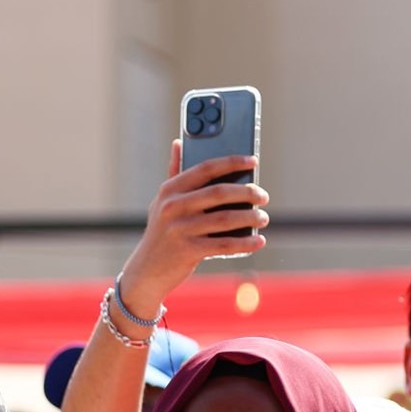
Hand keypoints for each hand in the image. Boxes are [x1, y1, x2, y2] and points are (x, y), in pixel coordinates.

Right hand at [118, 140, 269, 315]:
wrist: (147, 269)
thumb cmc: (162, 230)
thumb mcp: (162, 201)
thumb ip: (174, 174)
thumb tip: (179, 142)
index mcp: (170, 189)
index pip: (205, 169)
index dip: (231, 162)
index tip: (253, 161)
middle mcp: (173, 206)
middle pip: (219, 193)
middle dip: (247, 193)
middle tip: (263, 196)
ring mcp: (180, 229)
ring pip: (225, 219)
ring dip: (250, 218)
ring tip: (263, 218)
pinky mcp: (189, 251)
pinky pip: (224, 245)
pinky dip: (245, 243)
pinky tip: (259, 240)